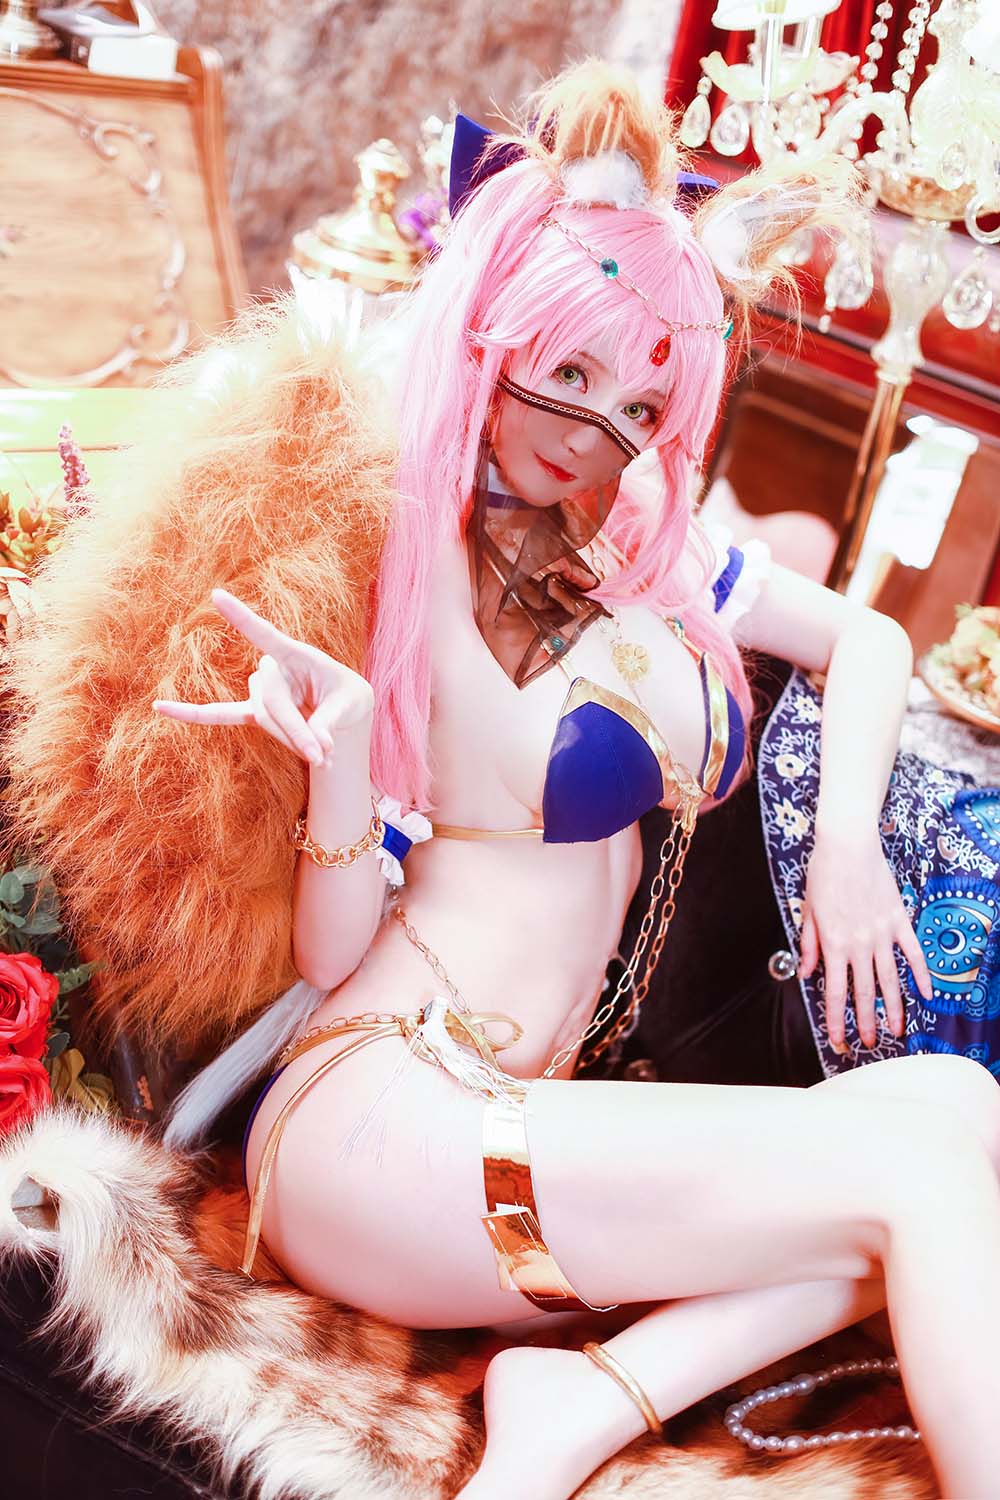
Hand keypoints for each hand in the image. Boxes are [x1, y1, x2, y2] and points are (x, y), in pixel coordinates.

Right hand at [152, 589, 373, 766]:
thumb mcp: (352, 706)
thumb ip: (330, 723)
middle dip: (297, 732)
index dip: (242, 618)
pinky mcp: (254, 712)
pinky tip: (159, 708)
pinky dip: (190, 714)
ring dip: (292, 740)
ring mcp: (260, 691)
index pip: (265, 634)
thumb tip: (315, 746)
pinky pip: (218, 714)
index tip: (216, 595)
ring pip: (265, 719)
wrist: (343, 715)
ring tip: (322, 751)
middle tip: (325, 756)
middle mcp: (272, 668)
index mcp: (297, 654)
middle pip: (272, 702)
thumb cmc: (349, 700)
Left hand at [798, 828, 931, 1052]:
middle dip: (866, 1021)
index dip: (837, 1019)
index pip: (835, 992)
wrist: (847, 845)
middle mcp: (859, 944)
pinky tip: (927, 993)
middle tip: (871, 1044)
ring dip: (894, 1007)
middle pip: (864, 992)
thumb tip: (805, 972)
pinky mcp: (899, 920)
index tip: (839, 1039)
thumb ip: (809, 945)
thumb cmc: (823, 874)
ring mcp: (882, 933)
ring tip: (898, 1030)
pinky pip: (913, 952)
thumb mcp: (808, 910)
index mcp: (834, 944)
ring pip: (890, 979)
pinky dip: (921, 974)